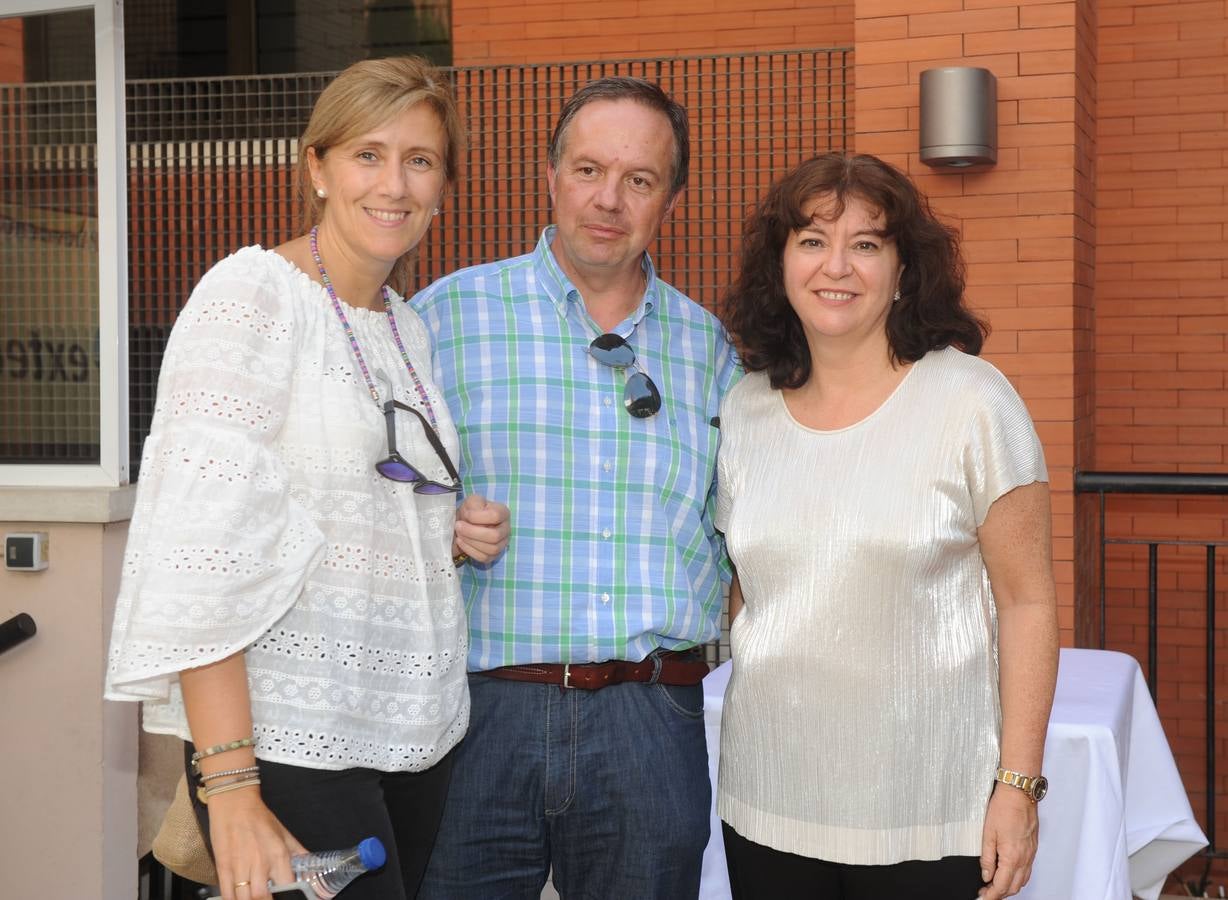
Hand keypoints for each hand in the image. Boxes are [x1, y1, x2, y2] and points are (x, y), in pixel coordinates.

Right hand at [208, 788, 305, 899]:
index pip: (286, 885)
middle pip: (261, 897)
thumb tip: (311, 867)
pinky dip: (231, 899)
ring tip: (251, 898)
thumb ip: (298, 853)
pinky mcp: (223, 867)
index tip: (283, 895)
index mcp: (279, 854)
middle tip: (265, 899)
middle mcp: (260, 862)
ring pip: (243, 898)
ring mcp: (240, 866)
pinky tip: (236, 898)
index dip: (286, 894)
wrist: (234, 804)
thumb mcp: (284, 834)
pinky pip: (226, 893)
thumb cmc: (260, 818)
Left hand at [453, 494, 509, 563]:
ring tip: (459, 534)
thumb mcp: (472, 501)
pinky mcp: (493, 556)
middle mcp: (506, 529)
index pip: (495, 516)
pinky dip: (470, 550)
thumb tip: (473, 515)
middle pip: (495, 536)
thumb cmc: (470, 511)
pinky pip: (484, 558)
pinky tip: (461, 542)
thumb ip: (474, 504)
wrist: (465, 523)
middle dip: (473, 532)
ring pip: (491, 549)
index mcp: (503, 513)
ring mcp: (502, 544)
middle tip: (458, 526)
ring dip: (471, 542)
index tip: (465, 514)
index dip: (478, 517)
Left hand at [978, 783, 1038, 898]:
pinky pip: (1027, 870)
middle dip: (1000, 894)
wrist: (1020, 794)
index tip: (982, 897)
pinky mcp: (1033, 848)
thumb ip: (987, 858)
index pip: (1001, 886)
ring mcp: (1031, 854)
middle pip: (1013, 887)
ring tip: (995, 885)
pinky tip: (1009, 873)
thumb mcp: (988, 834)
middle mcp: (1024, 858)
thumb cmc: (1004, 809)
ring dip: (1009, 887)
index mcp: (1012, 857)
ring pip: (1022, 880)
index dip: (991, 895)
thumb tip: (986, 875)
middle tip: (986, 893)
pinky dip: (1018, 877)